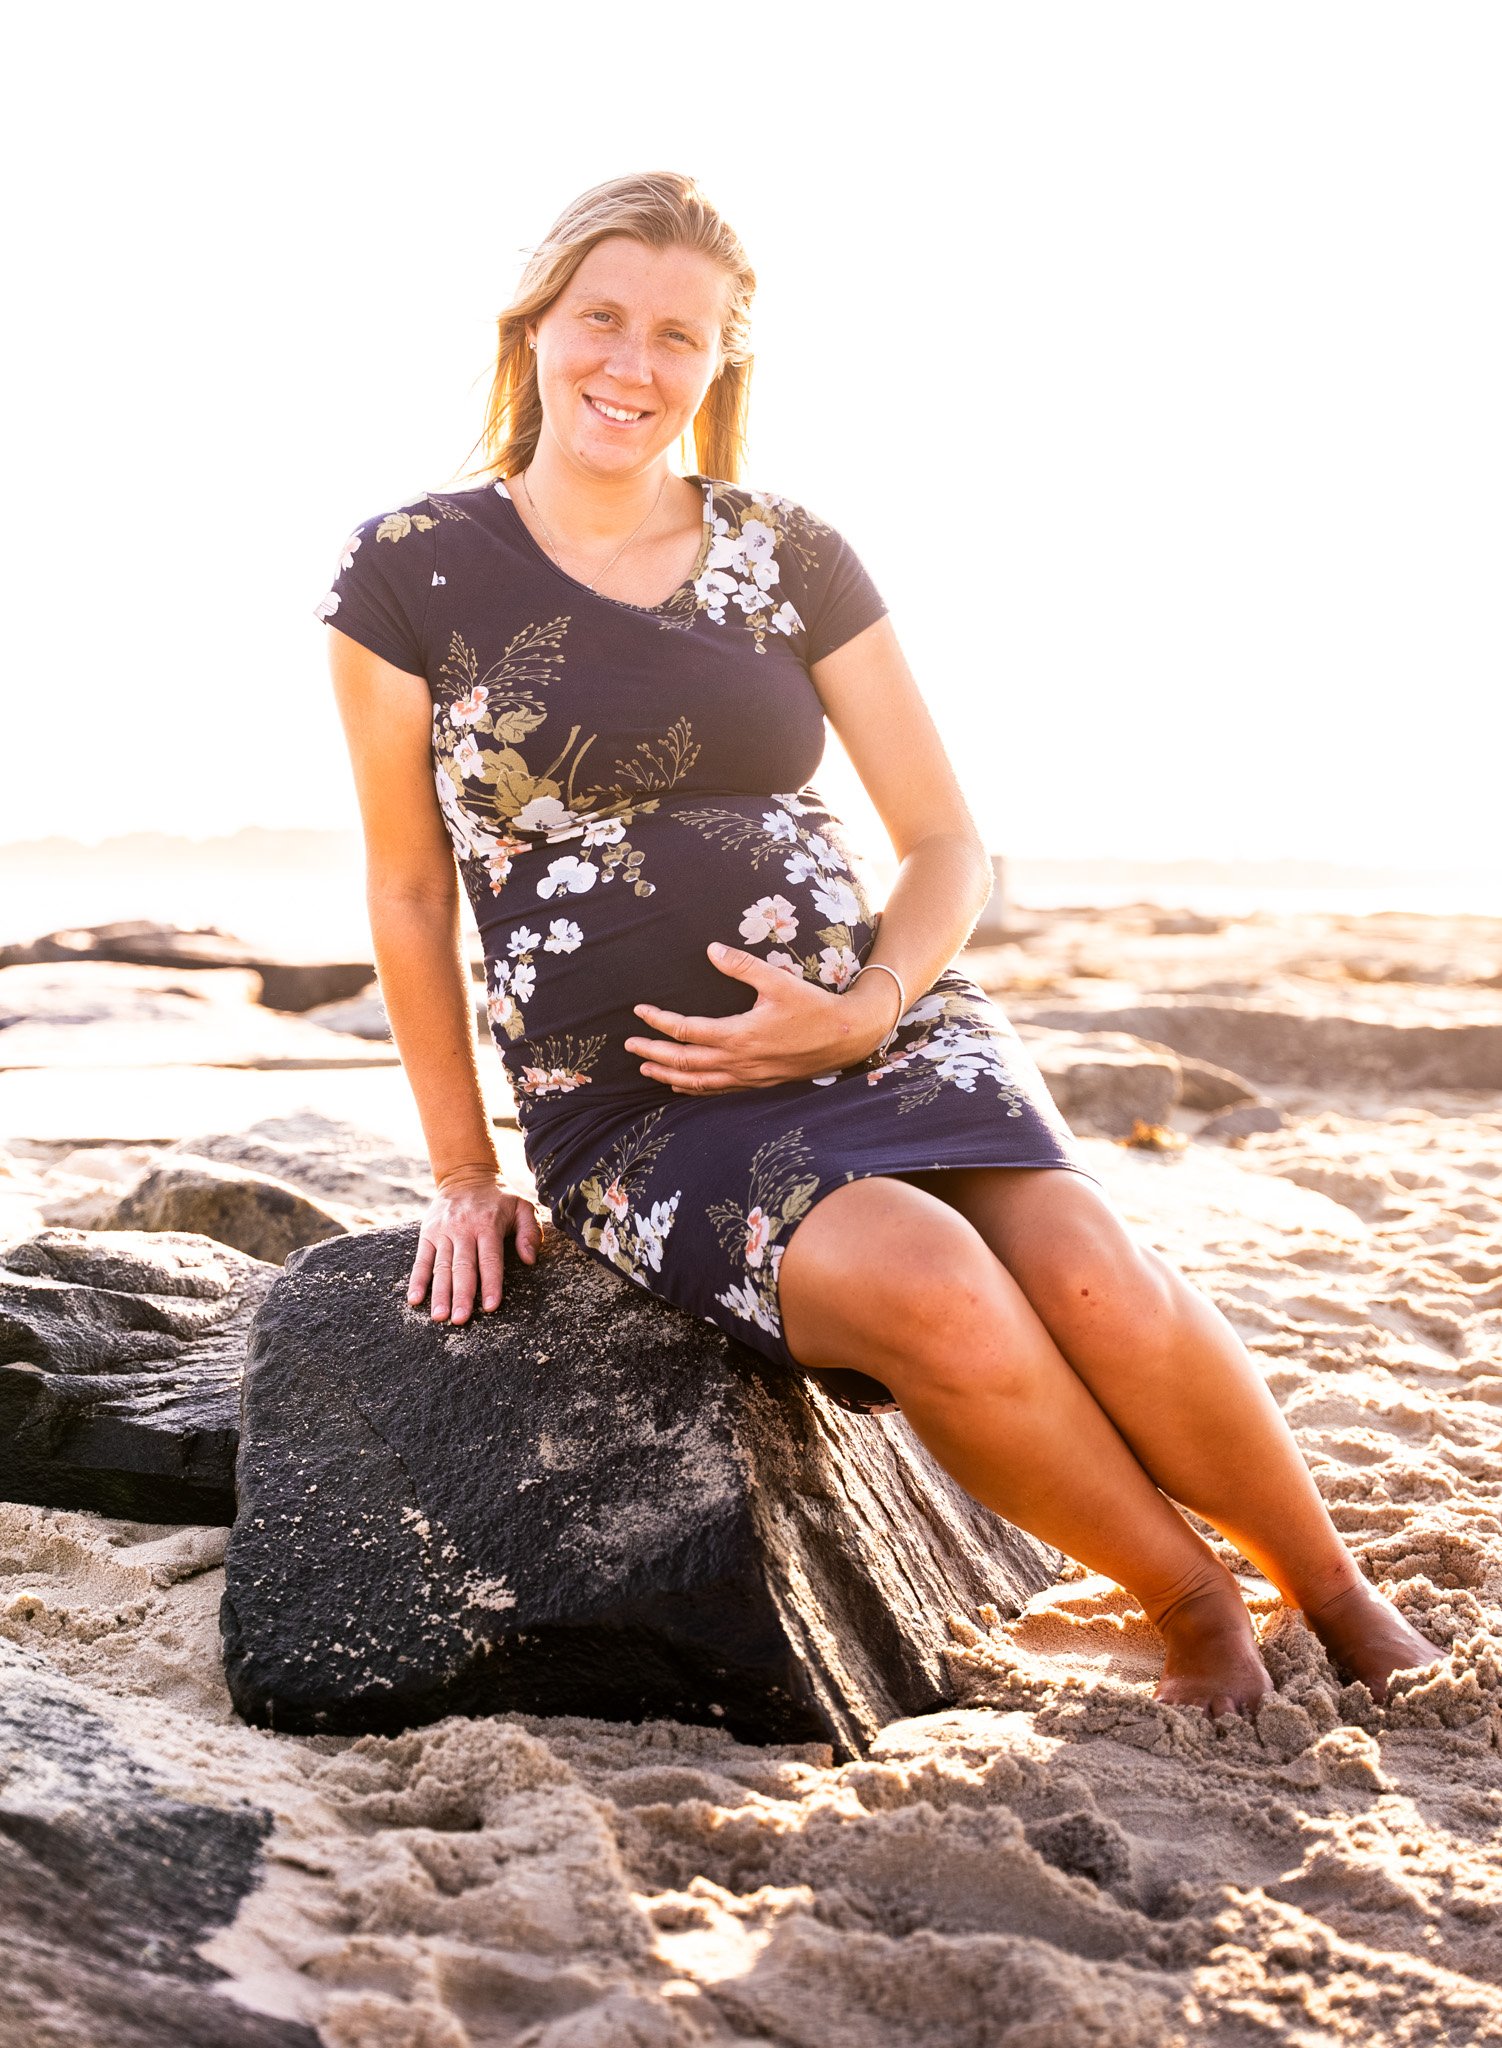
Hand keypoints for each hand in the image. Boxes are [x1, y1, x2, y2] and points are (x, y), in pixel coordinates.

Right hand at [408, 1167, 540, 1324]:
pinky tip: (415, 1299)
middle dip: (462, 1295)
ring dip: (439, 1294)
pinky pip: (421, 1260)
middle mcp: (463, 1229)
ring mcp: (443, 1232)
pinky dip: (417, 1280)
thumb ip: (530, 1232)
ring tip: (439, 1317)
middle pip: (463, 1267)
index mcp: (488, 1225)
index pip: (490, 1259)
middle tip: (460, 1320)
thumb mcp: (522, 1207)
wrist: (465, 1175)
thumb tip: (530, 1259)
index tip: (491, 1307)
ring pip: (441, 1267)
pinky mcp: (427, 1234)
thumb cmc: (499, 1198)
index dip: (491, 1284)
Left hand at [623, 942, 900, 1094]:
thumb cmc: (813, 1006)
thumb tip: (711, 949)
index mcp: (738, 1035)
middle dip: (653, 1055)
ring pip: (698, 1082)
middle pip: (684, 1062)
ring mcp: (748, 1076)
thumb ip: (741, 965)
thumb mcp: (777, 980)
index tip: (640, 1012)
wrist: (845, 1037)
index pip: (686, 1030)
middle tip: (630, 1047)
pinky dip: (695, 1089)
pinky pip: (718, 1090)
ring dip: (669, 1076)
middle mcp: (738, 1061)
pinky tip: (684, 1085)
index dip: (659, 1022)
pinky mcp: (758, 1082)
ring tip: (647, 1070)